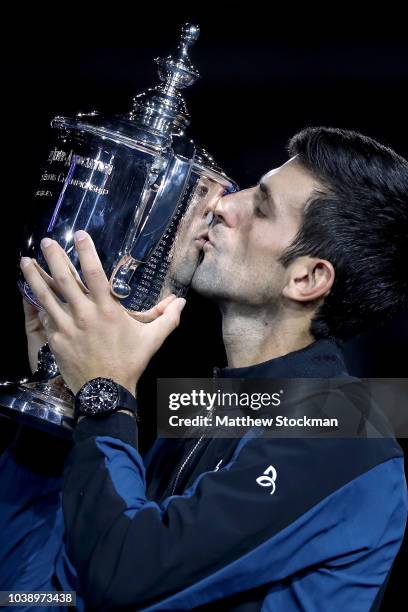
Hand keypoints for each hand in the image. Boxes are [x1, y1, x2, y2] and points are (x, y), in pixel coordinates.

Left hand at [20, 230, 185, 394]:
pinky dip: (37, 304)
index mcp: (107, 310)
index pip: (95, 273)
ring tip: (25, 261)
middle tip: (47, 241)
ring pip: (47, 296)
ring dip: (36, 276)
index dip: (87, 252)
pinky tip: (30, 294)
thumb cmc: (130, 362)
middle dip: (55, 257)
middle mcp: (84, 314)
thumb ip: (167, 317)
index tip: (79, 235)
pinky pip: (45, 317)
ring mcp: (67, 327)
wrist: (106, 390)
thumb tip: (181, 302)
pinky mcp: (56, 339)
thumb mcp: (153, 339)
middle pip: (66, 279)